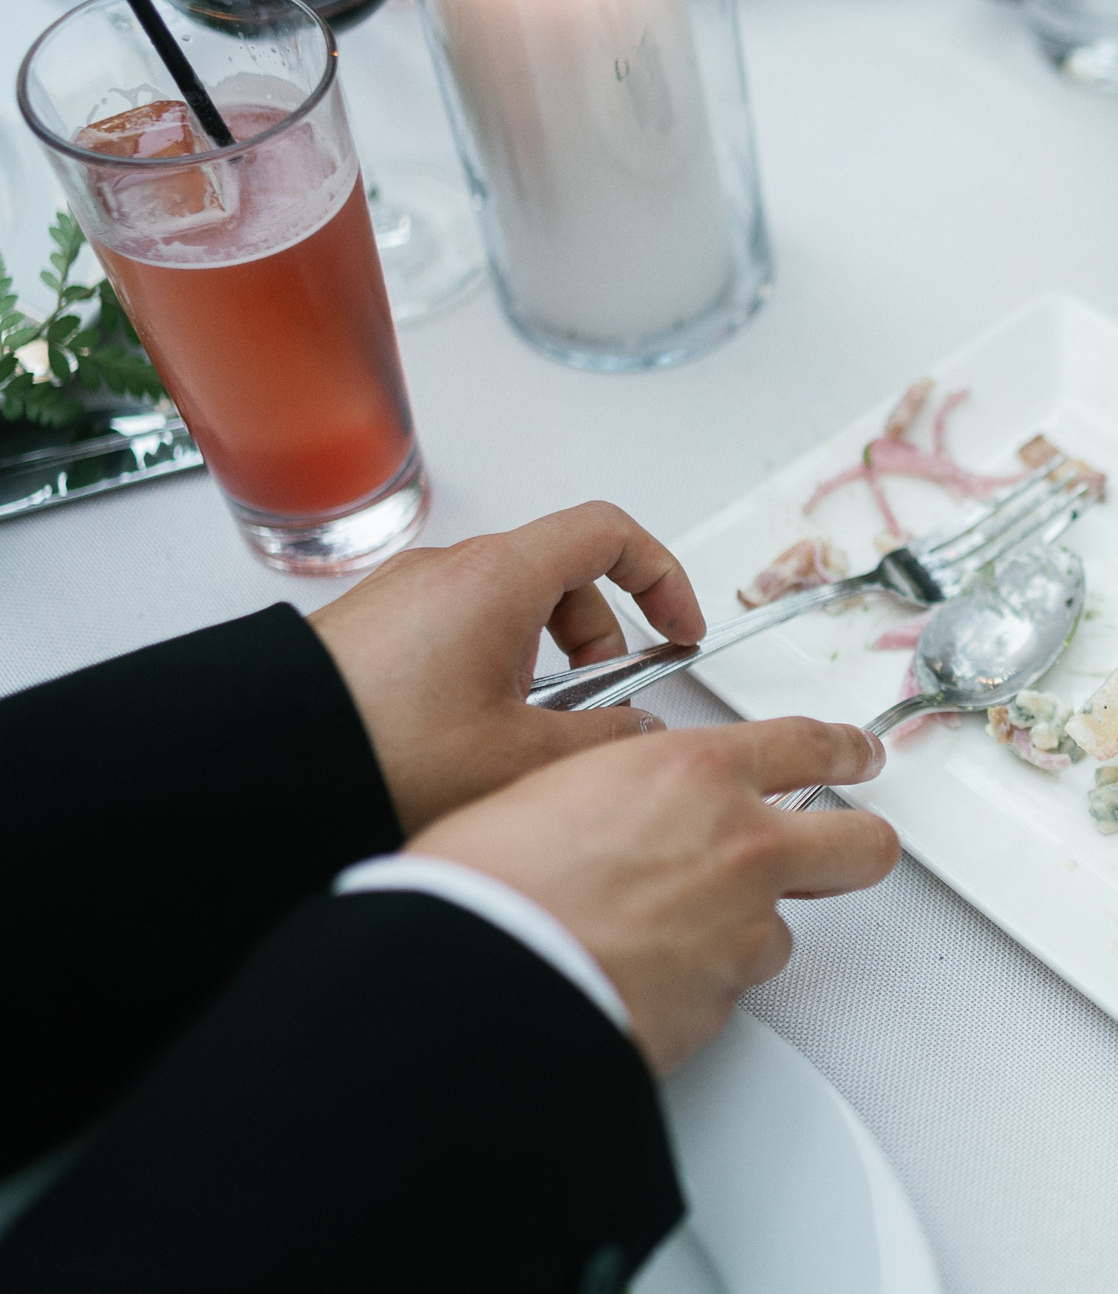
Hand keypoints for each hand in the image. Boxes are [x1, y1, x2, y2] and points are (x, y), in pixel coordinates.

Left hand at [309, 501, 707, 835]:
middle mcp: (452, 570)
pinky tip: (479, 737)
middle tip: (604, 702)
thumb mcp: (521, 756)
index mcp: (499, 577)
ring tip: (533, 734)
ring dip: (546, 662)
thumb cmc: (380, 746)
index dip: (660, 575)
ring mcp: (410, 595)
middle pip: (562, 576)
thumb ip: (602, 739)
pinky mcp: (379, 628)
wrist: (264, 760)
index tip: (677, 626)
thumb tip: (636, 731)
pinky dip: (496, 669)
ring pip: (512, 608)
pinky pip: (463, 630)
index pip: (609, 533)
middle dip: (600, 639)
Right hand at [411, 717, 897, 1074]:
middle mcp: (741, 848)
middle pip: (861, 844)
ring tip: (659, 937)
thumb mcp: (557, 788)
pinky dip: (694, 986)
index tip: (858, 756)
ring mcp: (743, 930)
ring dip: (738, 934)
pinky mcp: (726, 1001)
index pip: (808, 745)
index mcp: (695, 774)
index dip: (845, 751)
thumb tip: (636, 805)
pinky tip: (639, 978)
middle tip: (841, 851)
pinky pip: (727, 989)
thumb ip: (629, 790)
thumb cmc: (490, 884)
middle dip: (856, 846)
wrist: (477, 978)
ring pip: (779, 931)